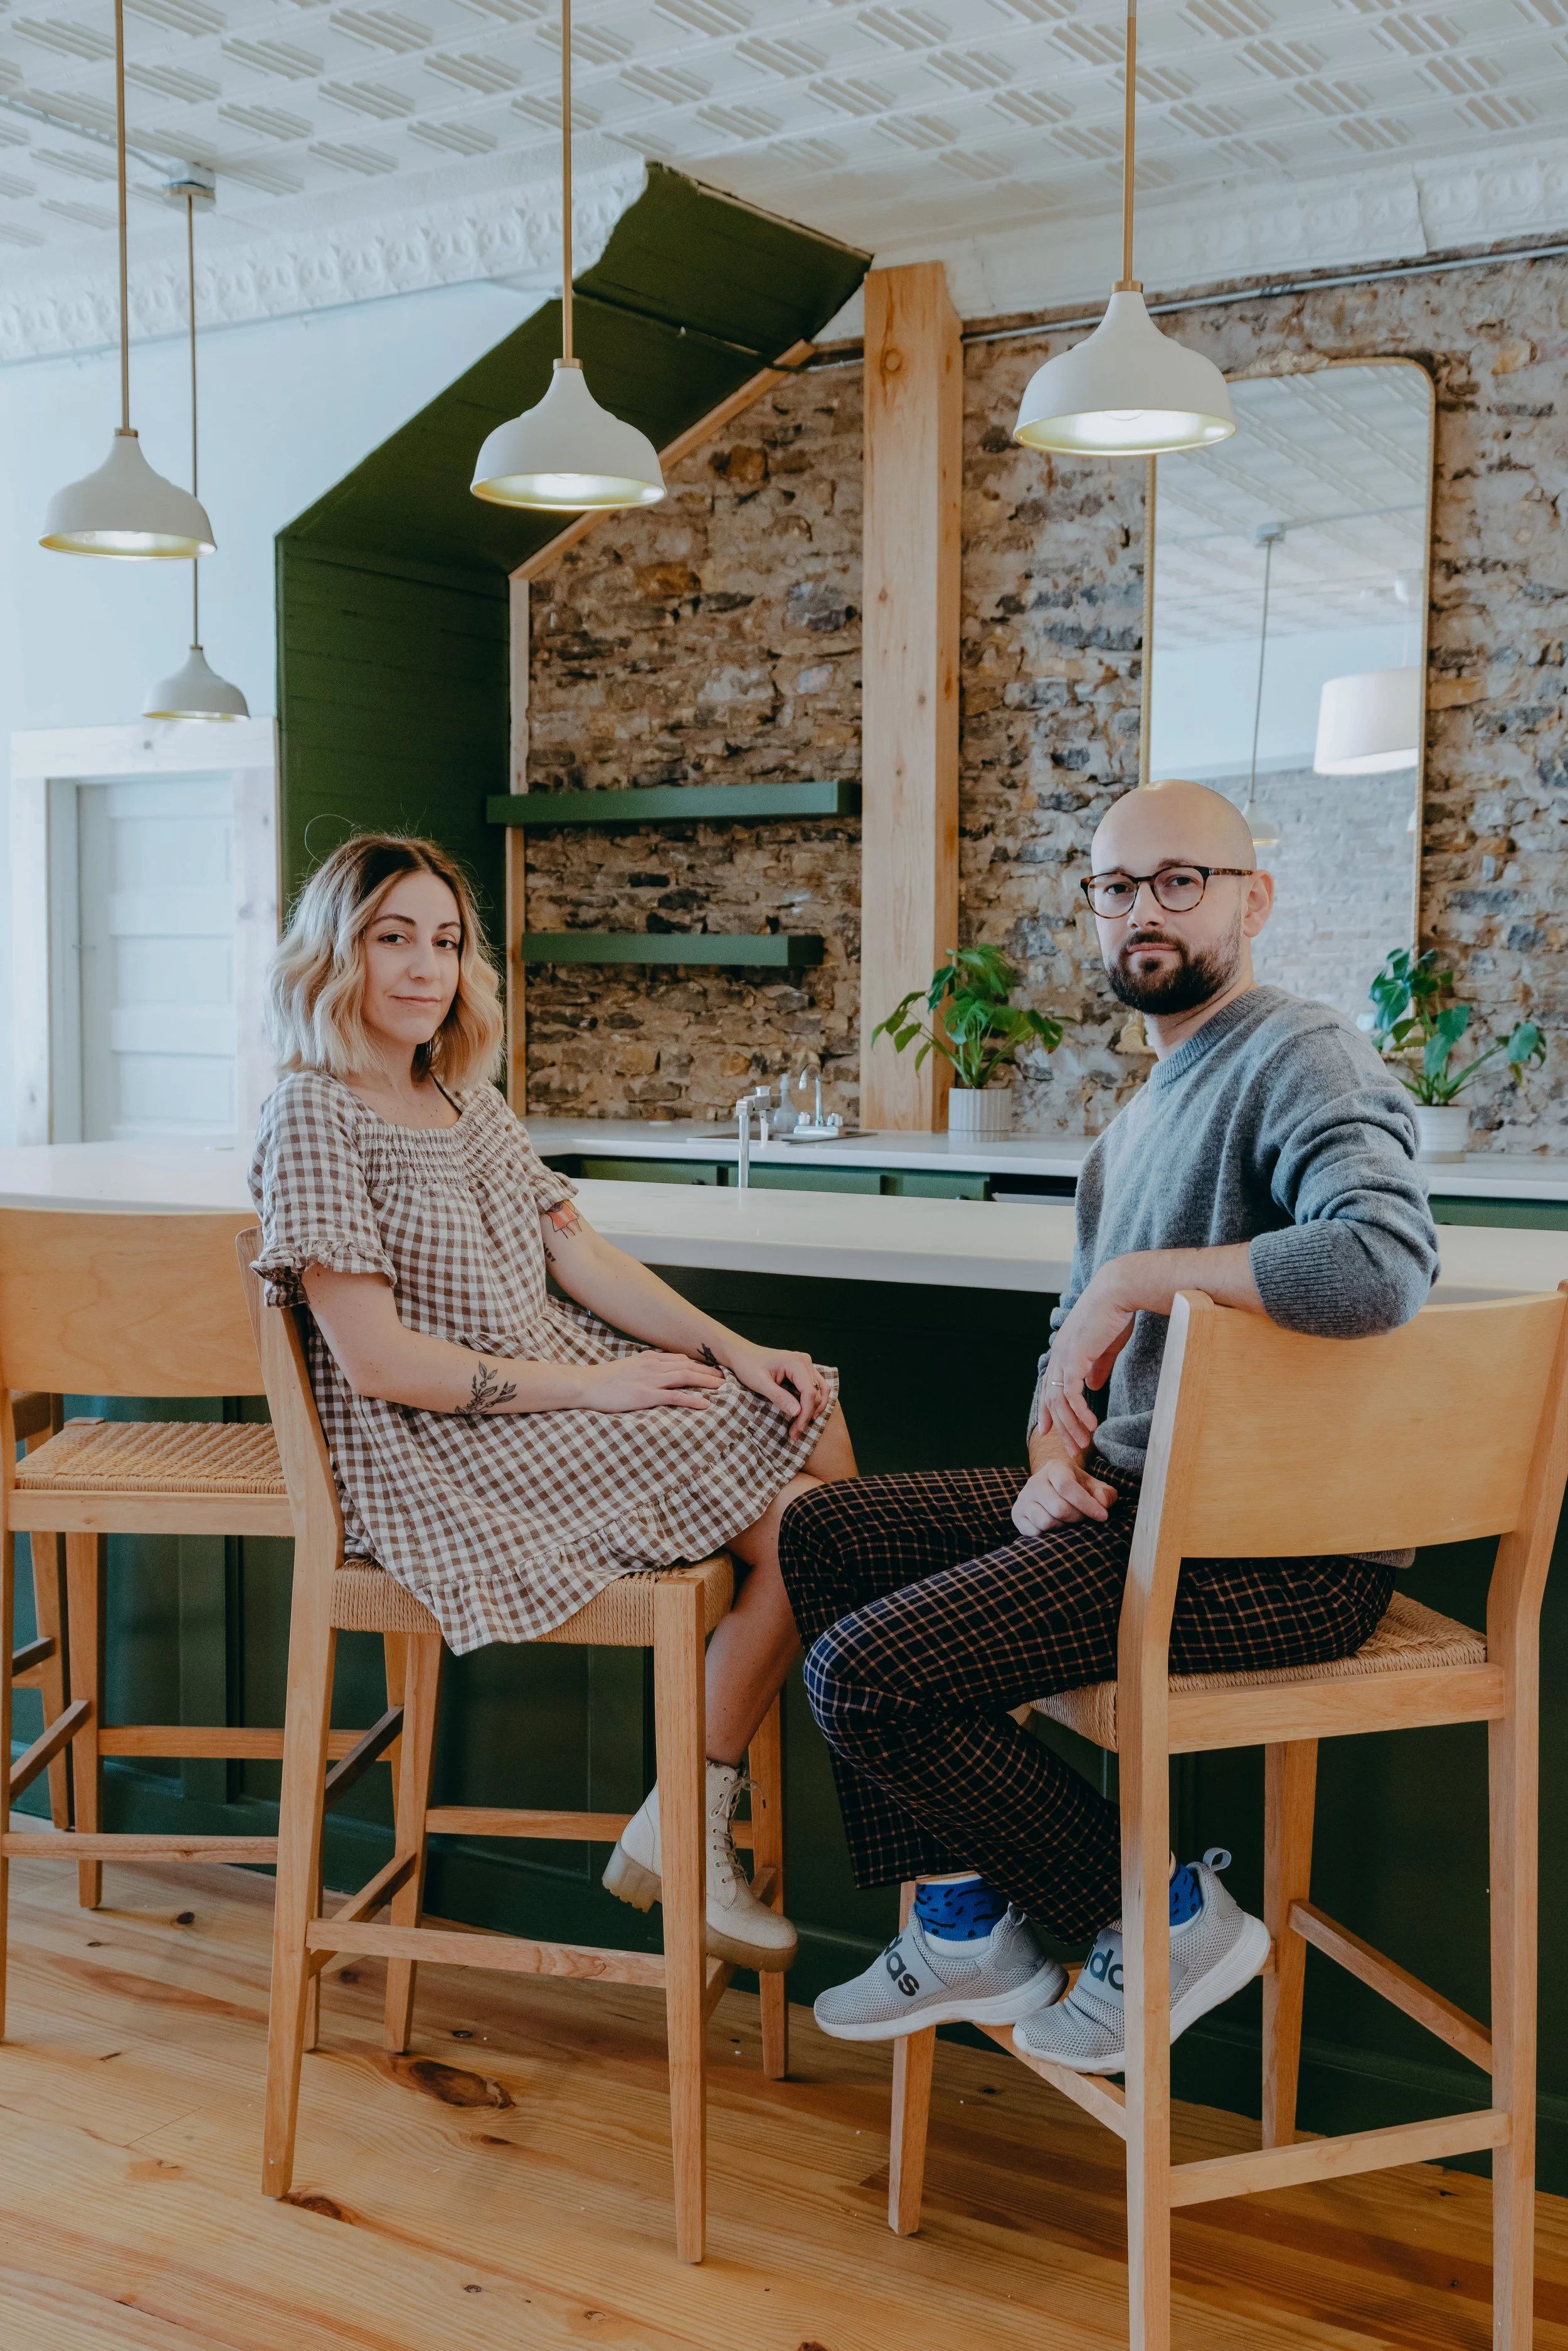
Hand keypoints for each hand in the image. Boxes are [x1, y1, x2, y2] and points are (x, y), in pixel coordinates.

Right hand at [576, 1353, 724, 1412]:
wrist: (587, 1384)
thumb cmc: (603, 1379)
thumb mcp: (627, 1367)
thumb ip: (643, 1367)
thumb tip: (655, 1368)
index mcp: (648, 1358)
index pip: (679, 1359)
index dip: (697, 1364)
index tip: (709, 1369)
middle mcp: (653, 1365)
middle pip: (688, 1366)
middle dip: (708, 1372)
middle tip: (723, 1378)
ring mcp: (650, 1380)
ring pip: (686, 1377)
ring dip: (706, 1382)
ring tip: (721, 1388)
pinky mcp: (646, 1395)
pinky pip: (675, 1397)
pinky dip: (692, 1399)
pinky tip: (704, 1404)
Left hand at [715, 1337, 827, 1440]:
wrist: (742, 1354)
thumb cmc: (748, 1366)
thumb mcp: (760, 1383)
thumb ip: (779, 1397)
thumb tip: (797, 1413)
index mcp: (795, 1362)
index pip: (809, 1392)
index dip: (805, 1413)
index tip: (796, 1430)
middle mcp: (804, 1361)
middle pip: (817, 1393)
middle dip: (808, 1415)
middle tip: (796, 1433)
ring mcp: (805, 1364)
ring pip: (821, 1390)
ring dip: (815, 1410)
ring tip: (801, 1426)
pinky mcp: (803, 1370)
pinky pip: (815, 1387)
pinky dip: (813, 1402)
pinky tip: (804, 1414)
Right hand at [1012, 1452, 1118, 1534]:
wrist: (1051, 1487)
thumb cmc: (1077, 1488)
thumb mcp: (1093, 1486)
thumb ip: (1105, 1493)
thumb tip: (1103, 1503)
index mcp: (1054, 1468)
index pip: (1067, 1486)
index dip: (1086, 1504)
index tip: (1103, 1516)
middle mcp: (1035, 1482)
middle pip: (1059, 1508)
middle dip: (1078, 1518)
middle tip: (1084, 1518)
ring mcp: (1023, 1499)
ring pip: (1046, 1522)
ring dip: (1064, 1526)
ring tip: (1069, 1520)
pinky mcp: (1017, 1515)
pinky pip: (1035, 1532)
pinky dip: (1049, 1534)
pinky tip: (1056, 1525)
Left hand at [1039, 1264, 1138, 1452]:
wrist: (1119, 1292)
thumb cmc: (1115, 1315)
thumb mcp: (1105, 1346)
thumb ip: (1097, 1367)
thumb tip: (1092, 1387)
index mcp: (1064, 1351)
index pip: (1050, 1386)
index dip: (1048, 1410)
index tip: (1050, 1430)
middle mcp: (1059, 1355)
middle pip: (1052, 1399)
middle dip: (1060, 1427)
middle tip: (1071, 1448)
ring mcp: (1064, 1358)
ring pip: (1060, 1402)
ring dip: (1072, 1426)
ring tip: (1083, 1443)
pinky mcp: (1075, 1360)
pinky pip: (1073, 1396)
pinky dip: (1080, 1414)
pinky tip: (1091, 1426)